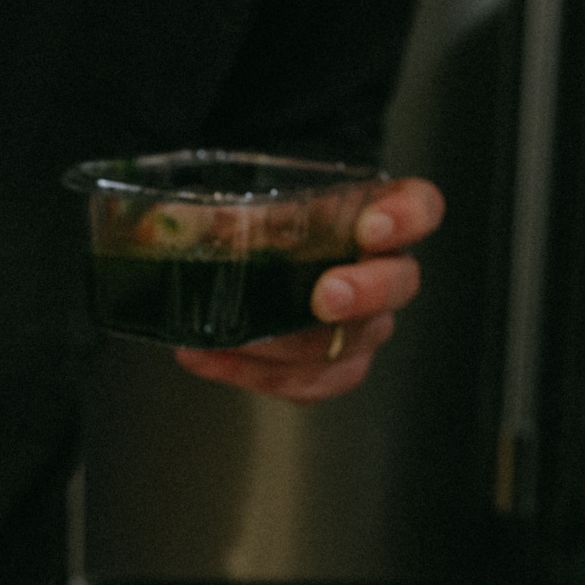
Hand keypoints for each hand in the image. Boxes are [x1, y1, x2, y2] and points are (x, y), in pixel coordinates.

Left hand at [173, 175, 444, 402]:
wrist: (258, 256)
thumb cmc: (268, 222)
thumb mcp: (250, 201)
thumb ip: (219, 211)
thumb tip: (164, 229)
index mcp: (378, 216)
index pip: (420, 208)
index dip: (406, 219)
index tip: (372, 227)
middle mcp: (382, 272)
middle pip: (400, 285)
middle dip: (365, 293)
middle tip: (326, 297)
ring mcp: (363, 324)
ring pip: (352, 346)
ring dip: (295, 347)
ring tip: (236, 340)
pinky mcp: (333, 366)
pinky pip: (312, 383)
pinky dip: (258, 376)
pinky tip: (210, 359)